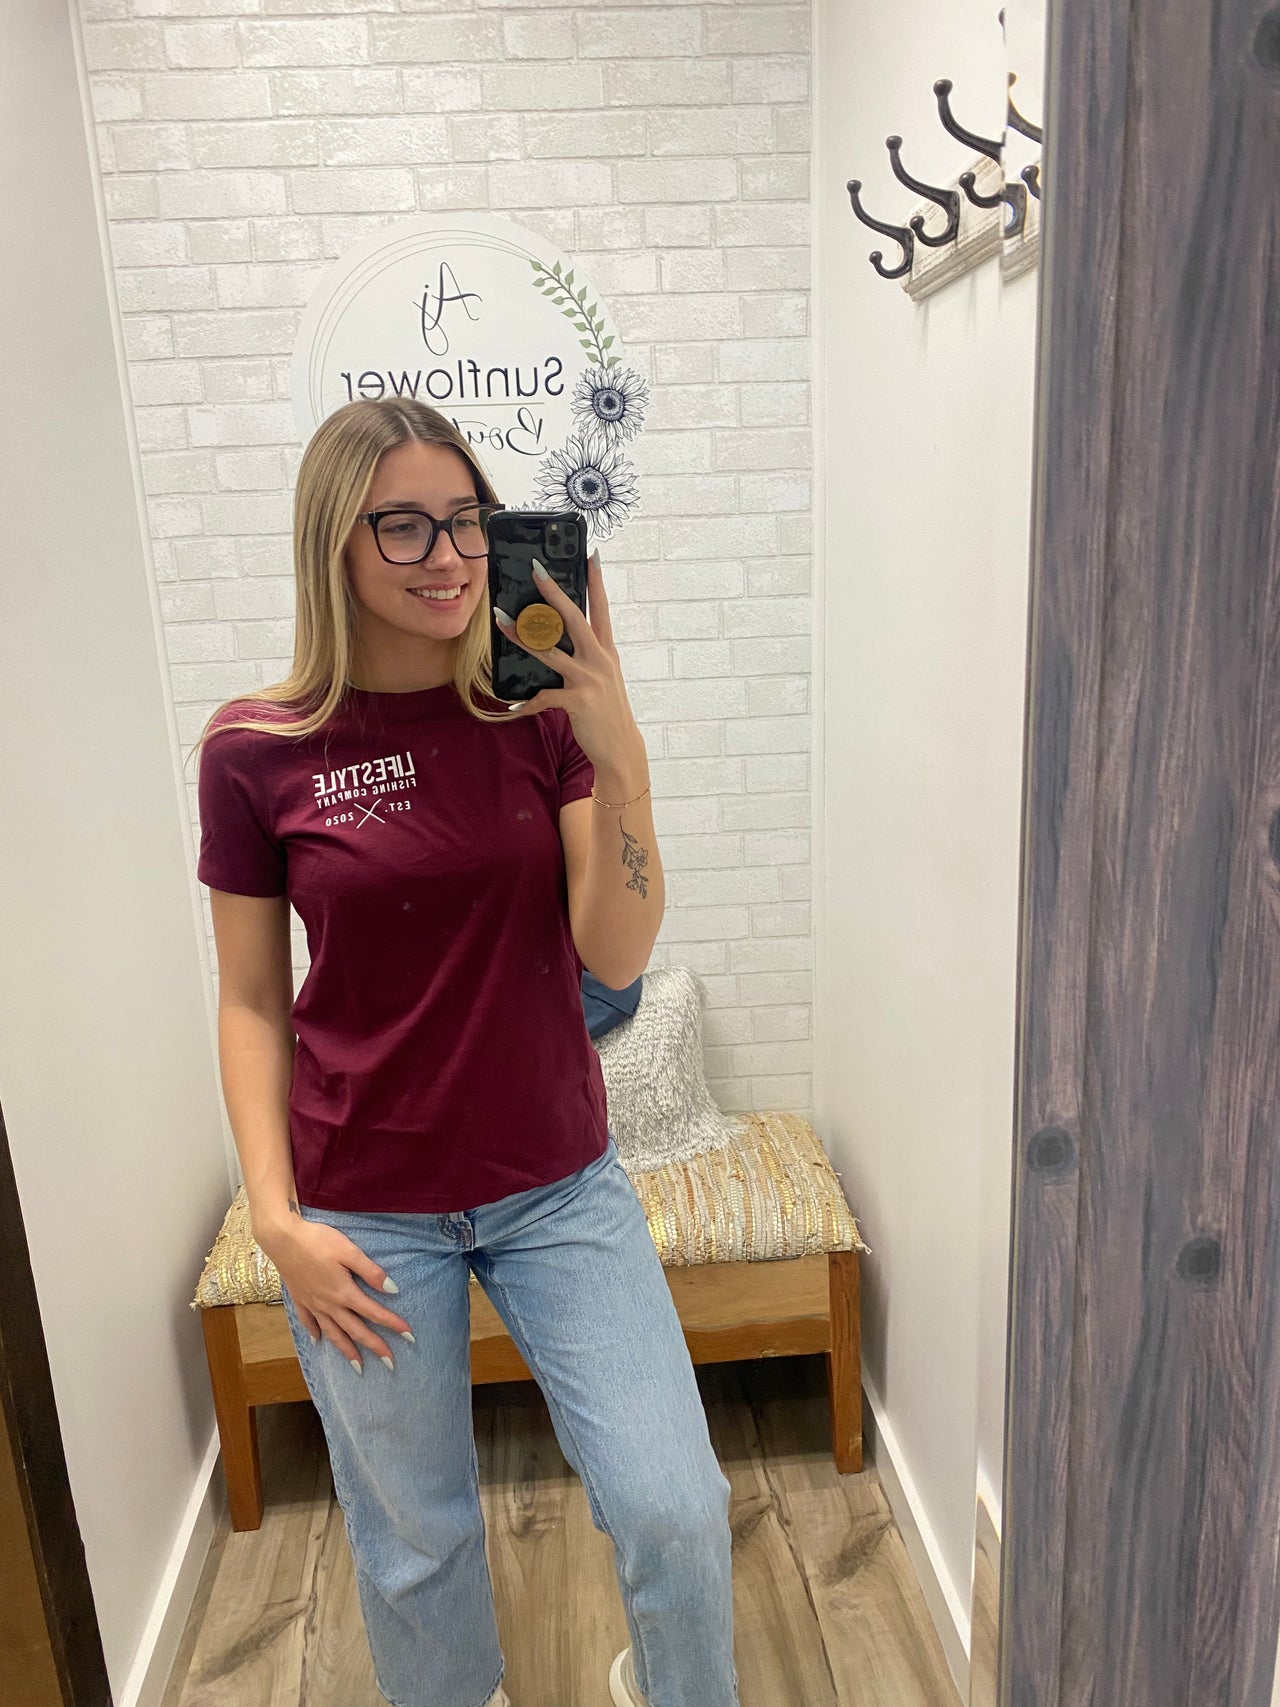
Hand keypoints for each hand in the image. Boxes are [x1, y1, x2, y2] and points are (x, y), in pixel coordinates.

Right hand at [257, 1216, 411, 1371]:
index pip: (373, 1313)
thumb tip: (392, 1289)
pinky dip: (315, 1333)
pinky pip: (308, 1322)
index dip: (392, 1324)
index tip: (409, 1336)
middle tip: (390, 1364)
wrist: (283, 1239)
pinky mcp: (299, 1299)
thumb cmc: (318, 1241)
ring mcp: (312, 1304)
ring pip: (332, 1333)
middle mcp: (329, 1304)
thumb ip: (370, 1272)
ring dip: (346, 1350)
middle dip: (375, 1347)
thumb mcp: (349, 1251)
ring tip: (358, 1366)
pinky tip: (318, 1341)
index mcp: (344, 1292)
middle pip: (355, 1330)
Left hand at [495, 551, 645, 779]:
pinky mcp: (578, 700)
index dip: (597, 581)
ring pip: (549, 650)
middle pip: (574, 618)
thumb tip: (558, 639)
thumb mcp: (604, 677)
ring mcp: (589, 679)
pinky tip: (512, 706)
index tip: (591, 554)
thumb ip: (587, 656)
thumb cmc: (607, 711)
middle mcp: (599, 659)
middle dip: (553, 592)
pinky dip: (526, 702)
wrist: (621, 748)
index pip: (601, 608)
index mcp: (606, 651)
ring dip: (522, 635)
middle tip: (537, 570)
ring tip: (501, 621)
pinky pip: (544, 696)